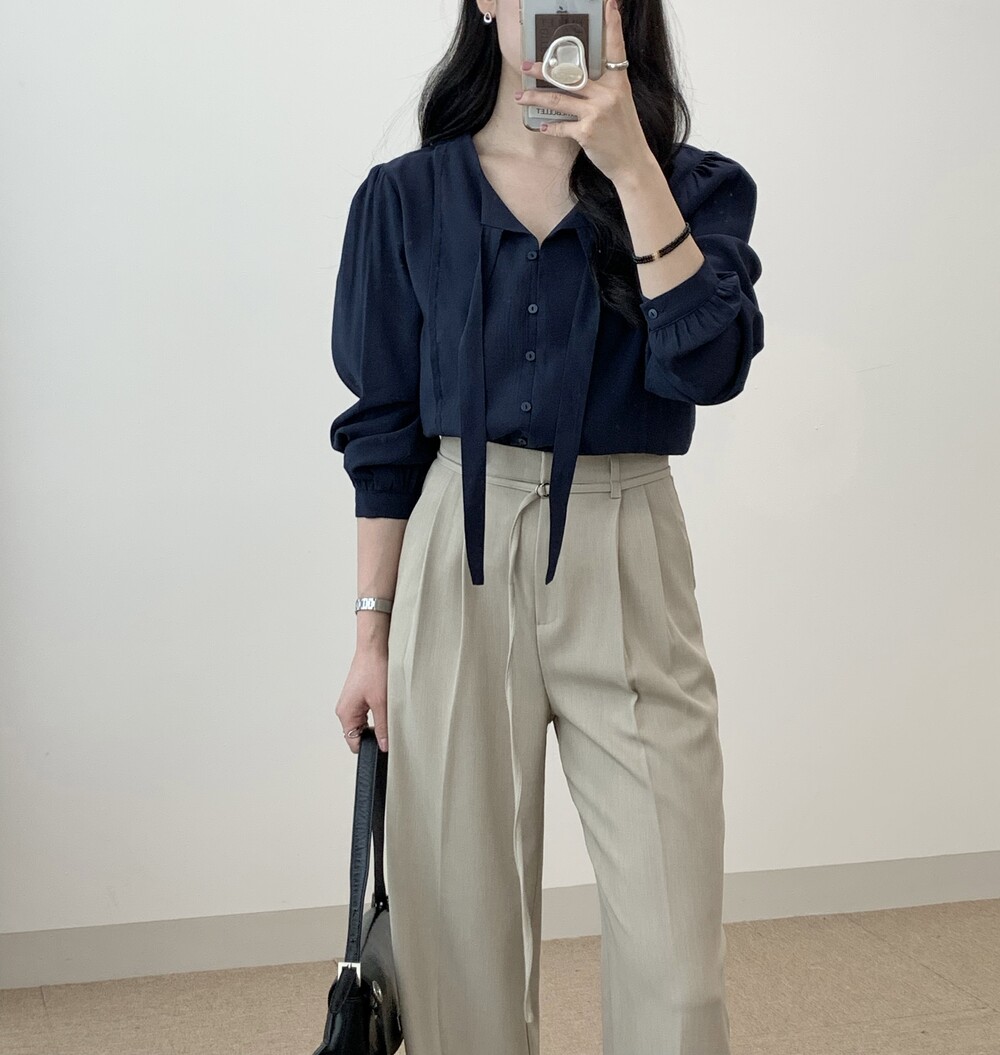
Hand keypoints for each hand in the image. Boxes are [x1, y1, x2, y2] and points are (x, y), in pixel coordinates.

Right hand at [336, 646, 389, 754]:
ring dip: (374, 723)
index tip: (382, 747)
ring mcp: (349, 703)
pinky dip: (374, 714)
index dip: (368, 748)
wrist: (373, 650)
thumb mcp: (381, 703)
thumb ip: (382, 727)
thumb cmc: (373, 670)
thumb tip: (384, 744)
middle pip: (357, 734)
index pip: (353, 743)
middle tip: (387, 727)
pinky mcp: (356, 696)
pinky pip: (364, 713)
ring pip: (361, 724)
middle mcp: (344, 709)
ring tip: (385, 711)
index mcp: (345, 714)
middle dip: (373, 734)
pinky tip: (383, 705)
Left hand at [514, 0, 653, 184]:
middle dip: (544, 69)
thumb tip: (579, 77)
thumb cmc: (624, 132)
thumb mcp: (620, 103)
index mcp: (618, 82)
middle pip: (571, 74)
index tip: (609, 4)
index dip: (612, 25)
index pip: (615, 48)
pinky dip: (549, 127)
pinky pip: (561, 127)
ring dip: (536, 97)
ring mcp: (596, 113)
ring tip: (520, 95)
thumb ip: (603, 88)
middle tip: (526, 64)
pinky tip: (540, 124)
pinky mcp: (586, 132)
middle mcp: (607, 94)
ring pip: (559, 100)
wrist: (632, 162)